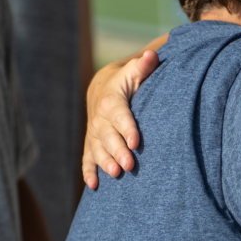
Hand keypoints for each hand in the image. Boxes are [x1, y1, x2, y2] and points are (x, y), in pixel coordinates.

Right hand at [82, 50, 159, 188]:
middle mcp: (98, 118)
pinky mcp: (90, 144)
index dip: (127, 128)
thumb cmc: (126, 81)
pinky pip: (87, 159)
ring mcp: (93, 133)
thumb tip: (152, 55)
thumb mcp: (134, 71)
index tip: (136, 142)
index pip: (119, 115)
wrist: (102, 88)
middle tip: (129, 165)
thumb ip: (143, 66)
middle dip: (117, 151)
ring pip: (97, 150)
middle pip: (107, 136)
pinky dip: (88, 172)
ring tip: (116, 174)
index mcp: (110, 100)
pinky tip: (94, 186)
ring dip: (105, 162)